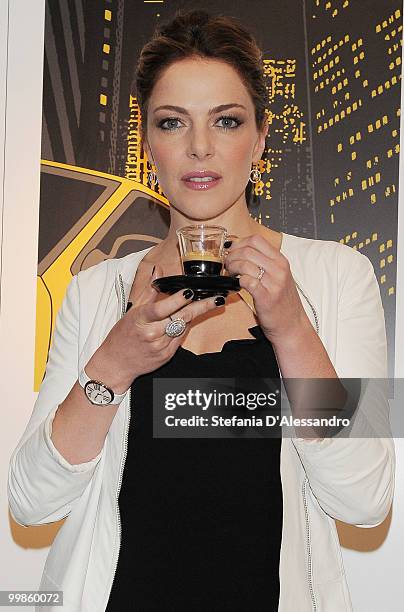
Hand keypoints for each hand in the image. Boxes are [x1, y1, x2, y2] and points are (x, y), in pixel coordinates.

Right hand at [88, 265, 221, 391]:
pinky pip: (181, 338)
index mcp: (141, 320)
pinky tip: (187, 320)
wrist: (116, 363)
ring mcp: (161, 347)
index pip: (162, 308)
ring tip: (209, 304)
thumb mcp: (133, 310)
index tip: (190, 291)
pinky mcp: (167, 356)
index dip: (177, 300)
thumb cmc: (122, 335)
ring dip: (194, 315)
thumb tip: (158, 270)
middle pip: (181, 317)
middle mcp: (152, 334)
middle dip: (202, 307)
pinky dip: (185, 327)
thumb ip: (149, 290)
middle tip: (217, 298)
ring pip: (184, 327)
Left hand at [224, 234, 308, 343]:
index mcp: (281, 260)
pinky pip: (247, 281)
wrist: (292, 325)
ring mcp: (274, 283)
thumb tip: (241, 250)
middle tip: (227, 265)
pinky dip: (237, 281)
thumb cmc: (282, 301)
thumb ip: (264, 263)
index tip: (231, 251)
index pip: (256, 240)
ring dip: (232, 268)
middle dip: (231, 256)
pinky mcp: (266, 297)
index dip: (239, 243)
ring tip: (230, 274)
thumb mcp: (278, 276)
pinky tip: (237, 285)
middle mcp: (279, 269)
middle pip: (248, 250)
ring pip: (245, 264)